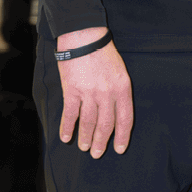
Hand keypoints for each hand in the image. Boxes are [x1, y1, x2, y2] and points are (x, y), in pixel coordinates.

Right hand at [56, 27, 133, 157]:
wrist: (85, 38)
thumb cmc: (104, 53)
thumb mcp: (120, 71)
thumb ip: (118, 91)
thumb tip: (115, 113)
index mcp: (123, 88)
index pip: (125, 118)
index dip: (123, 136)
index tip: (120, 149)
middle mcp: (108, 93)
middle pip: (106, 125)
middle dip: (102, 142)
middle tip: (98, 154)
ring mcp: (89, 93)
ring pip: (89, 123)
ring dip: (86, 138)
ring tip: (85, 147)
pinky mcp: (72, 91)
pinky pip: (70, 115)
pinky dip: (68, 128)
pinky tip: (66, 137)